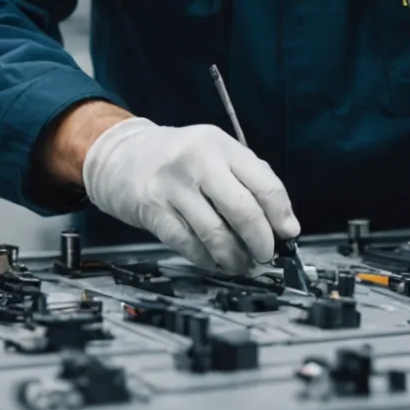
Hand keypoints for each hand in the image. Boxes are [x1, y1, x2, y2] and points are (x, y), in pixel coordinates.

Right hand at [81, 117, 299, 273]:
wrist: (121, 156)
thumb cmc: (177, 159)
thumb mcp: (214, 152)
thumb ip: (248, 178)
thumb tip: (282, 220)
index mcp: (220, 145)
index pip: (263, 182)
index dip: (281, 214)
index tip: (289, 234)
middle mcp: (198, 161)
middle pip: (243, 209)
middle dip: (261, 241)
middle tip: (266, 255)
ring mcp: (173, 186)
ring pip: (215, 233)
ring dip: (235, 257)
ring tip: (242, 264)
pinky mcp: (153, 211)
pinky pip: (188, 244)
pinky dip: (207, 259)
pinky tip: (214, 261)